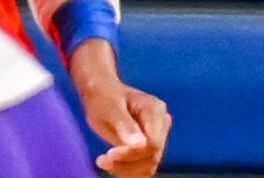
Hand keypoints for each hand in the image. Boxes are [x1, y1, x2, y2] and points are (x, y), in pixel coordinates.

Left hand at [69, 39, 171, 175]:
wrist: (102, 93)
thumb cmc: (104, 96)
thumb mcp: (111, 108)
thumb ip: (126, 125)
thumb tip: (140, 144)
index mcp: (156, 111)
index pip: (153, 144)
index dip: (132, 154)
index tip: (109, 154)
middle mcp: (162, 124)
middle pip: (152, 157)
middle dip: (126, 163)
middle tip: (103, 159)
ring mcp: (158, 137)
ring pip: (149, 167)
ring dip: (125, 169)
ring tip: (104, 160)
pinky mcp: (150, 148)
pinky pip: (143, 169)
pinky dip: (127, 170)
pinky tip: (111, 163)